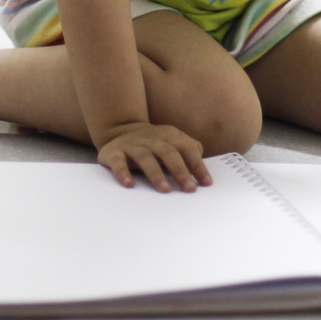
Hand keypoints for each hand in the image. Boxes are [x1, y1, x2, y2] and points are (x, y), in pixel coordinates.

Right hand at [95, 122, 212, 191]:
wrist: (118, 129)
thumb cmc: (152, 142)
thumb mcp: (171, 140)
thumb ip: (188, 148)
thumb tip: (202, 166)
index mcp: (169, 135)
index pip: (187, 148)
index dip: (197, 165)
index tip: (206, 183)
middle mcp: (151, 139)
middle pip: (168, 153)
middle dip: (180, 171)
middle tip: (189, 189)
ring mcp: (132, 145)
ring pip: (145, 158)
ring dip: (156, 174)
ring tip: (165, 190)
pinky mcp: (114, 152)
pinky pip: (118, 162)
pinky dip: (123, 172)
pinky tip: (129, 185)